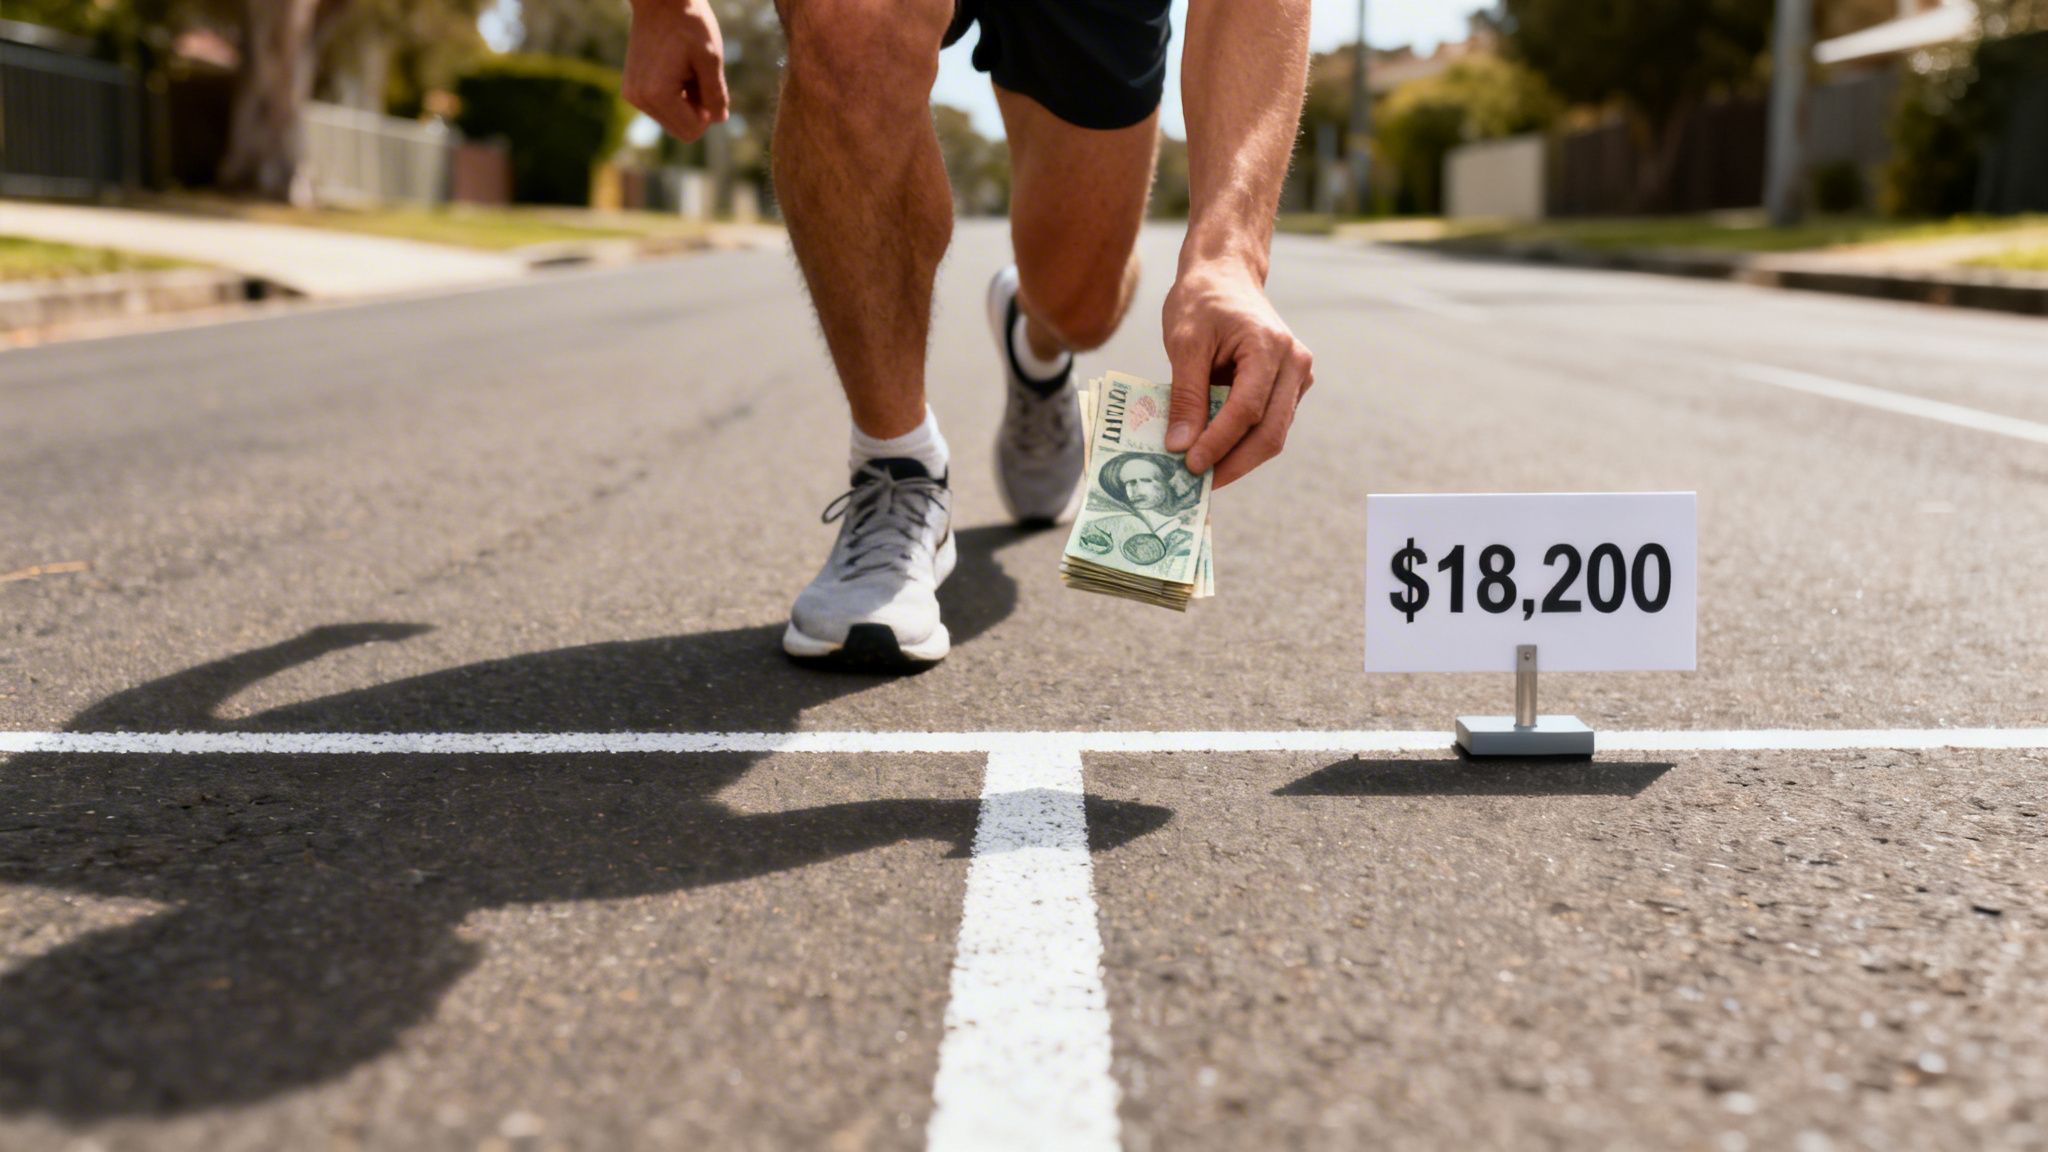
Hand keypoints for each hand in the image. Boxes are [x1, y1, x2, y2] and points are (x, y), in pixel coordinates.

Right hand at [624, 0, 729, 141]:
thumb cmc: (688, 24)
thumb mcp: (711, 59)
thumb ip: (716, 94)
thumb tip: (719, 120)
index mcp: (657, 95)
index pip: (692, 131)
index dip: (708, 114)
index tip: (708, 85)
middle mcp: (639, 99)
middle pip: (680, 130)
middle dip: (696, 110)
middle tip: (698, 76)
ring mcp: (632, 94)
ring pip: (671, 119)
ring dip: (686, 102)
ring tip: (686, 70)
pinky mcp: (632, 88)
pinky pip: (661, 107)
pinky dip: (674, 95)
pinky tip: (675, 69)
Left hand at [1162, 260, 1313, 487]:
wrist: (1225, 274)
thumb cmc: (1202, 301)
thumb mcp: (1184, 343)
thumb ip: (1185, 395)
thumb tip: (1180, 446)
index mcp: (1270, 348)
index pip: (1247, 410)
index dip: (1218, 443)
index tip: (1188, 466)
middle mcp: (1294, 364)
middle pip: (1269, 432)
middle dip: (1231, 463)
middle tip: (1195, 486)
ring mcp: (1297, 376)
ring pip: (1272, 434)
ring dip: (1237, 458)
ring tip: (1201, 476)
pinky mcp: (1289, 387)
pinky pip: (1268, 424)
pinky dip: (1241, 442)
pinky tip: (1213, 454)